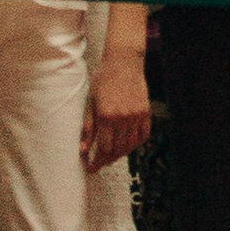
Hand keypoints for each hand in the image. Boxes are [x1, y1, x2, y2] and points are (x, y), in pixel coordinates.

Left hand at [83, 52, 151, 170]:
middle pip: (118, 150)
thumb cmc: (103, 80)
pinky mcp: (146, 112)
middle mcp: (123, 118)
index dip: (97, 162)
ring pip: (131, 145)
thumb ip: (88, 127)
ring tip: (111, 155)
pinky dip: (136, 143)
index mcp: (106, 116)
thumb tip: (83, 150)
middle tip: (100, 163)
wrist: (124, 62)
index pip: (104, 149)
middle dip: (107, 160)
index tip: (91, 168)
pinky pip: (143, 135)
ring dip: (121, 154)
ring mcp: (137, 116)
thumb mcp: (91, 102)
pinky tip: (127, 144)